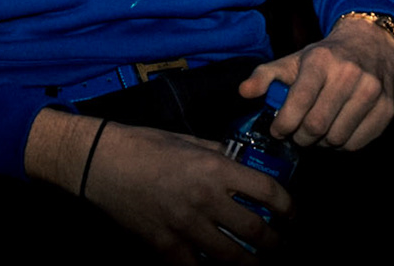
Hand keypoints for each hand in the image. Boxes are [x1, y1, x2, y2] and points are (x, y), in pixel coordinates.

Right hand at [81, 122, 289, 264]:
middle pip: (257, 231)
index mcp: (214, 168)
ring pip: (232, 256)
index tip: (292, 214)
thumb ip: (220, 154)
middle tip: (283, 244)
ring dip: (252, 262)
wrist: (101, 162)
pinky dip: (209, 264)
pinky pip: (198, 264)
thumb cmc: (145, 145)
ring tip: (260, 262)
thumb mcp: (189, 140)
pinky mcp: (165, 247)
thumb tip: (245, 163)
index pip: (268, 192)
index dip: (289, 207)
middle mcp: (205, 200)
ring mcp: (185, 227)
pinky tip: (214, 262)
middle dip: (277, 242)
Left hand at [238, 15, 393, 150]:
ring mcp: (371, 91)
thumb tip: (244, 92)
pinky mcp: (387, 108)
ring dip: (321, 143)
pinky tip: (336, 131)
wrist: (369, 44)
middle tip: (297, 135)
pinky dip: (342, 145)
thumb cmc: (326, 57)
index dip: (283, 124)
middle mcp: (349, 74)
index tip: (278, 130)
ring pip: (337, 138)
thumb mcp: (294, 60)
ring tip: (317, 132)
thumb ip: (265, 75)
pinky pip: (357, 143)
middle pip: (316, 126)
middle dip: (300, 138)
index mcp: (321, 61)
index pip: (299, 103)